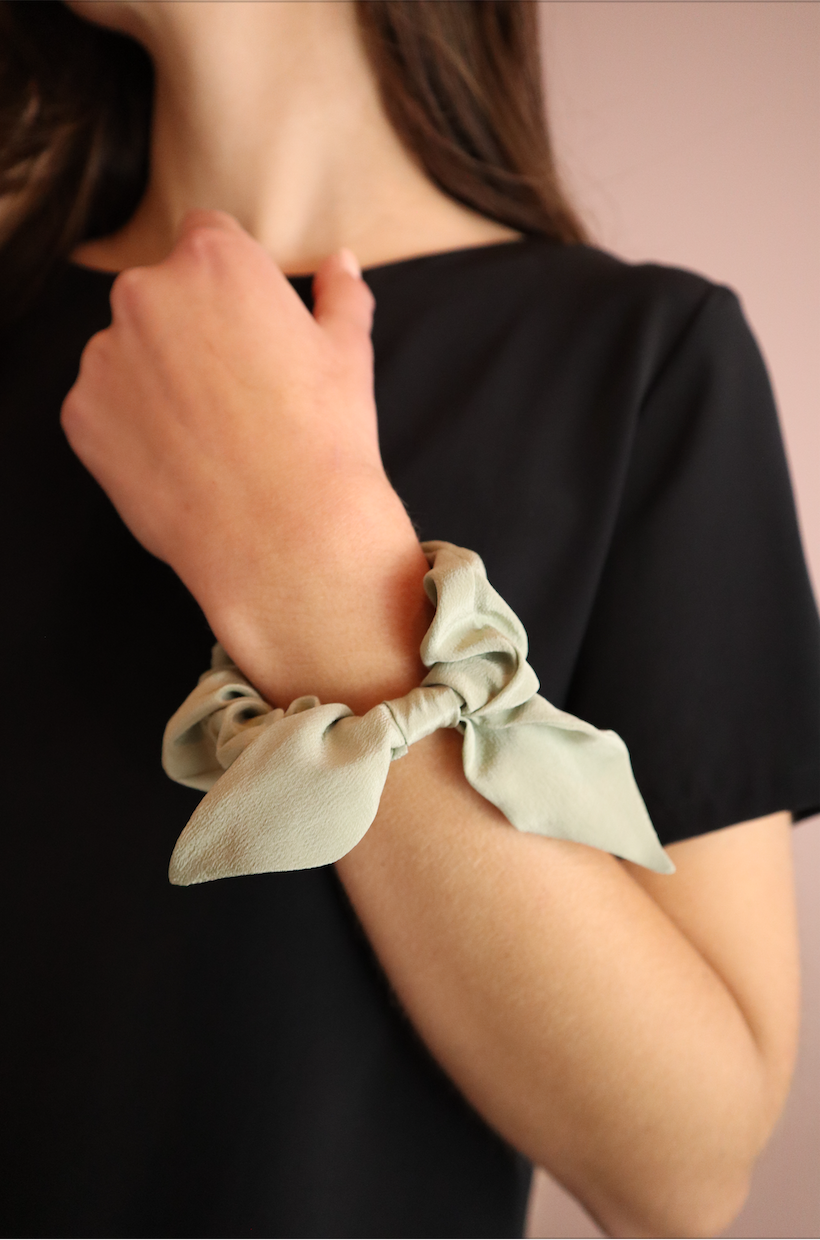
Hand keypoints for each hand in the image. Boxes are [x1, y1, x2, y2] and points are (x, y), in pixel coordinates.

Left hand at [62, 211, 429, 708]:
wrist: (285, 533)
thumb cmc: (325, 439)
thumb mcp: (347, 356)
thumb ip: (340, 296)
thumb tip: (340, 263)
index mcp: (216, 262)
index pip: (207, 237)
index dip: (231, 283)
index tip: (247, 327)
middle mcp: (148, 294)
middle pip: (161, 293)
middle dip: (189, 328)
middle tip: (234, 389)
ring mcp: (106, 355)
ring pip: (128, 351)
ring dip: (155, 376)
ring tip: (208, 433)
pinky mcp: (81, 414)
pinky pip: (104, 407)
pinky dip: (131, 427)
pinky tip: (178, 460)